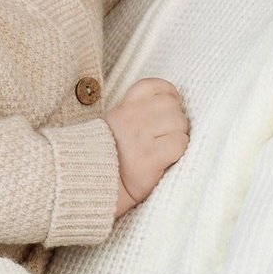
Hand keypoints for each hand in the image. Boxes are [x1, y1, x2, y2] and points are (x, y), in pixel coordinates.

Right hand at [103, 78, 189, 216]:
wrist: (92, 187)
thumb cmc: (109, 158)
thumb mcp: (116, 127)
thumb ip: (137, 113)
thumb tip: (172, 103)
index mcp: (124, 109)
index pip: (153, 86)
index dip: (169, 94)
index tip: (171, 106)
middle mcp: (131, 119)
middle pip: (172, 105)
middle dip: (177, 119)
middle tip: (168, 135)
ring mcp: (140, 137)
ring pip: (179, 123)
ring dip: (179, 135)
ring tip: (167, 147)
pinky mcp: (149, 158)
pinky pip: (179, 144)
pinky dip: (179, 151)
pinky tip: (167, 158)